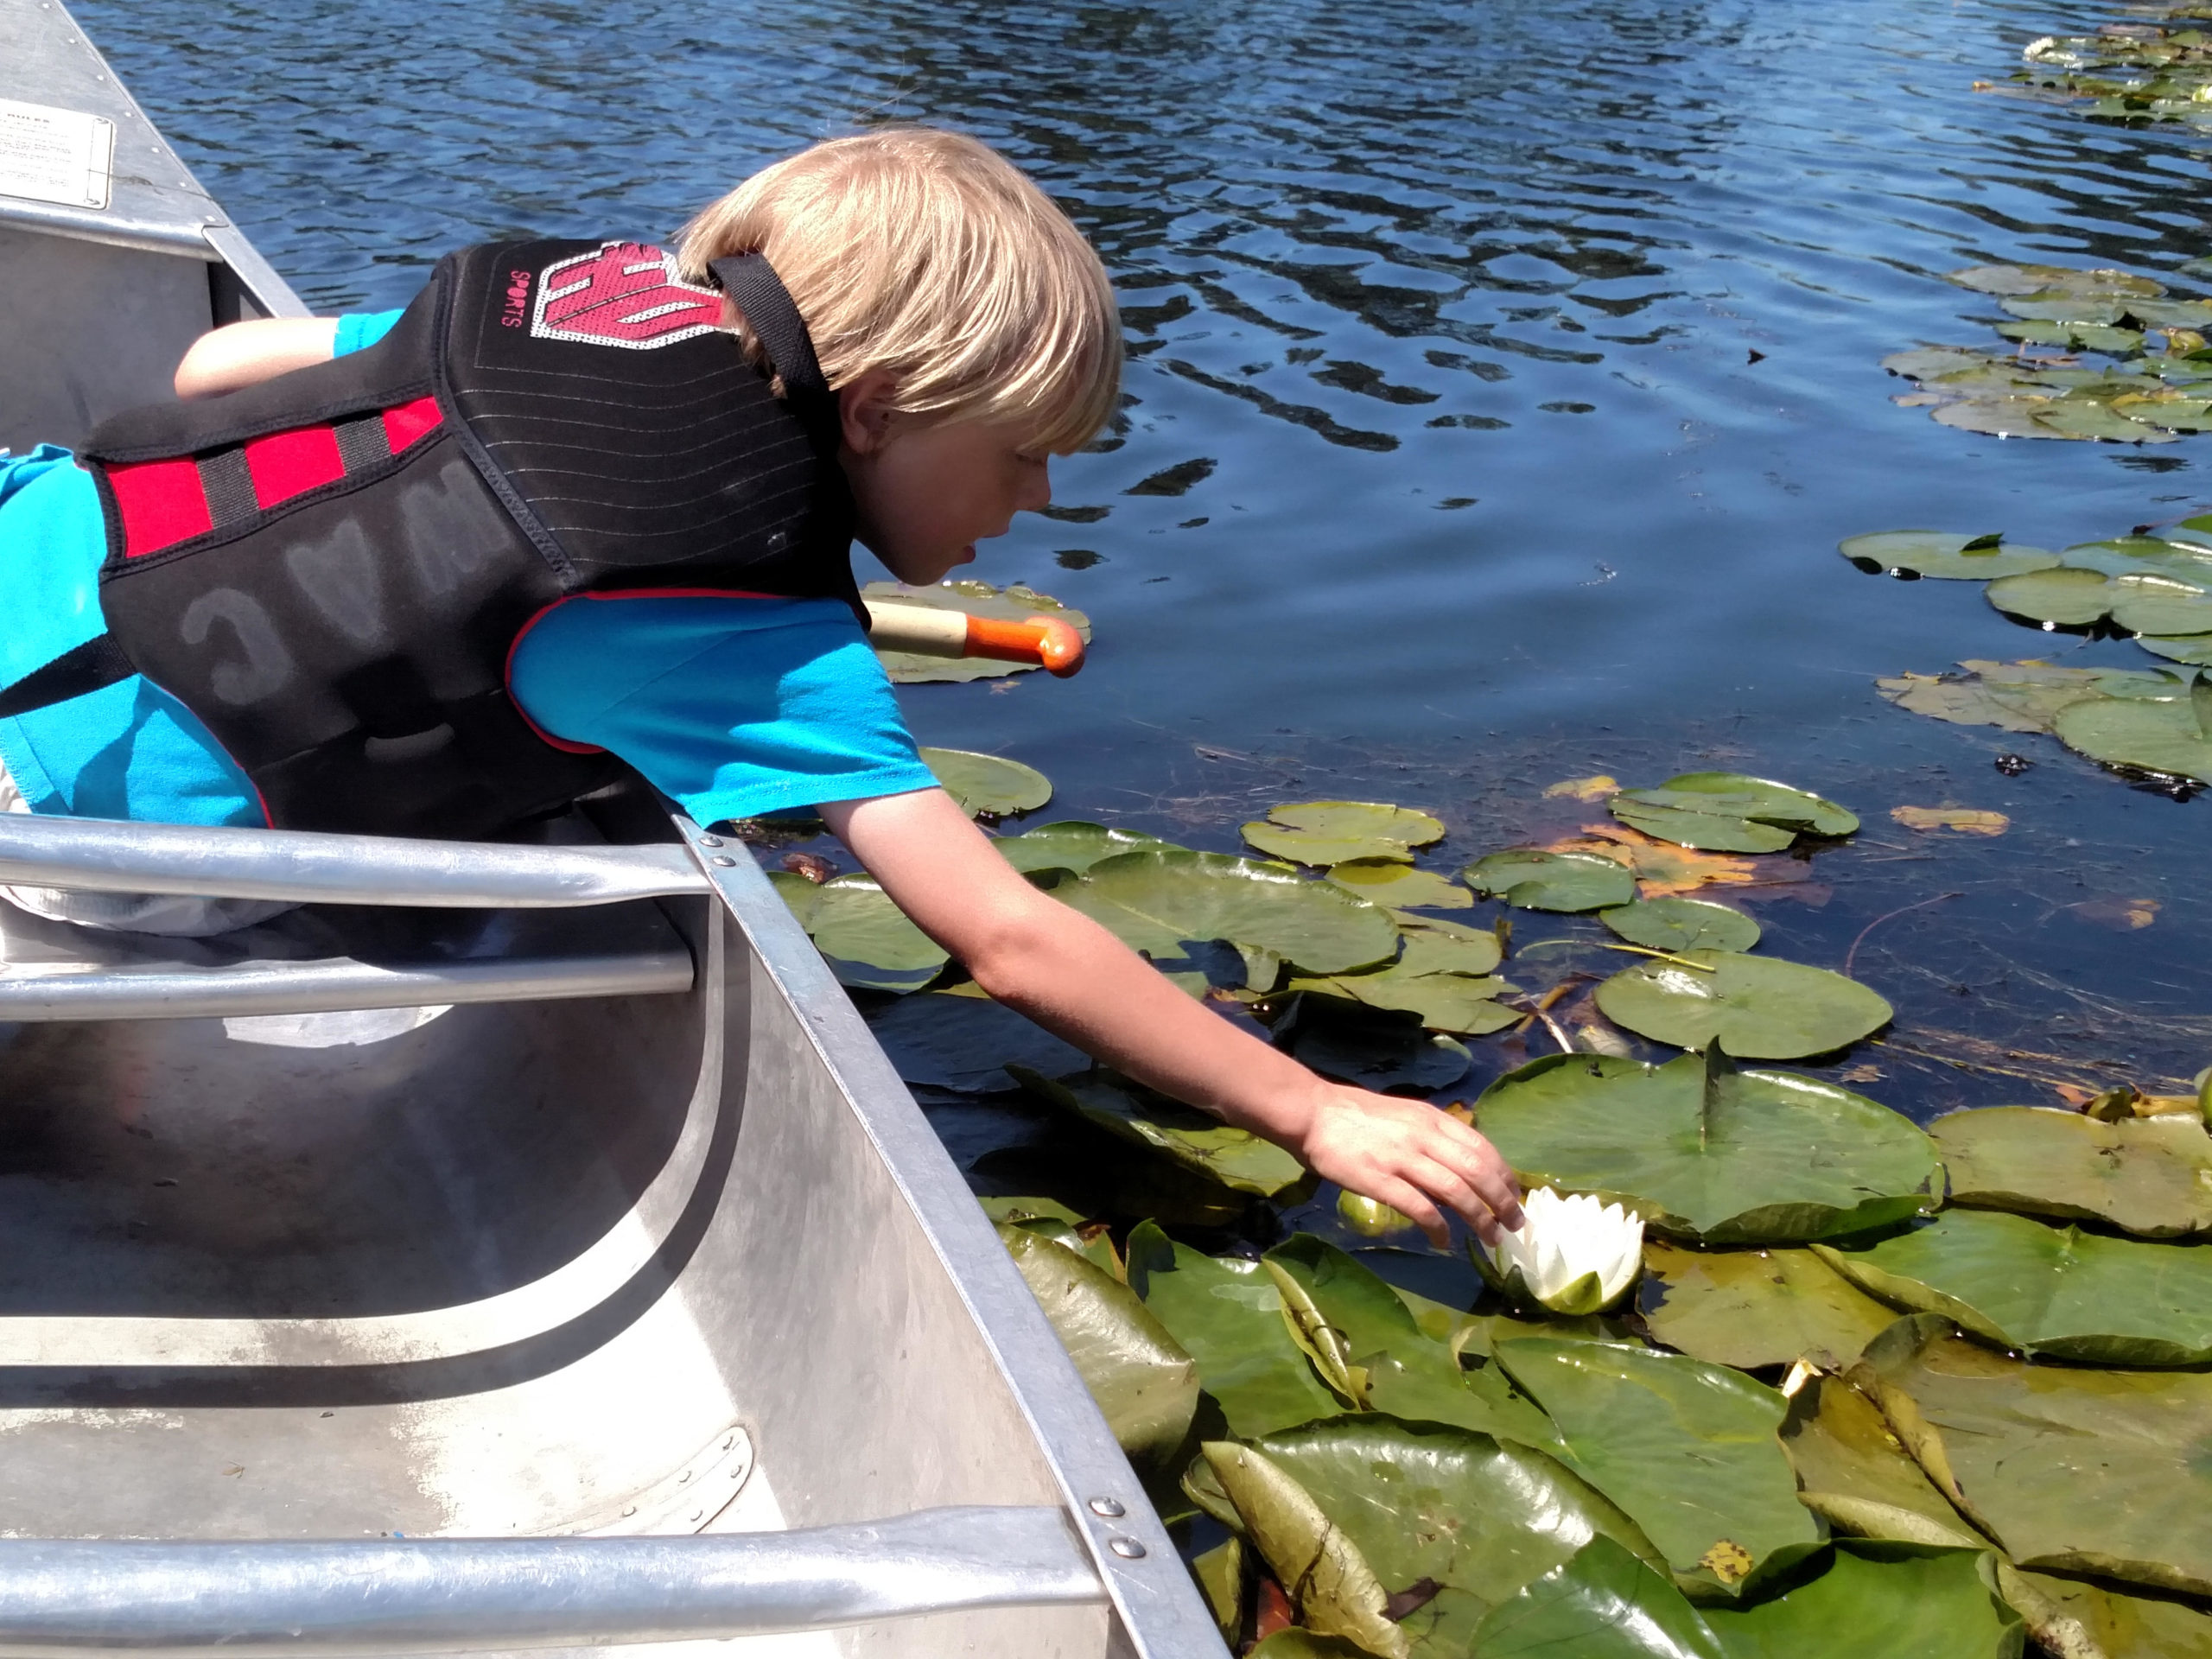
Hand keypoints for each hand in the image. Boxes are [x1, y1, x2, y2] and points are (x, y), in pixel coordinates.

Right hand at [1294, 1086, 1524, 1249]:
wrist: (1314, 1113)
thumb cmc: (1357, 1115)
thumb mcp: (1406, 1114)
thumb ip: (1433, 1135)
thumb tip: (1462, 1165)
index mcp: (1432, 1119)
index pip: (1483, 1148)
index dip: (1505, 1175)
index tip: (1515, 1196)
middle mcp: (1424, 1136)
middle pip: (1478, 1171)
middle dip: (1503, 1201)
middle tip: (1514, 1225)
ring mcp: (1402, 1158)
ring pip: (1457, 1191)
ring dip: (1480, 1218)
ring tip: (1490, 1238)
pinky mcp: (1380, 1180)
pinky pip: (1420, 1208)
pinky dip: (1439, 1227)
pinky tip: (1444, 1241)